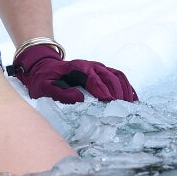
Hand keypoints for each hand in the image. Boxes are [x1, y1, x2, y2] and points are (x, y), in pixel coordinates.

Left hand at [7, 44, 138, 103]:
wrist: (43, 66)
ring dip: (125, 89)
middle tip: (123, 109)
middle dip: (118, 92)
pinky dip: (127, 86)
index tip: (110, 103)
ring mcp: (97, 68)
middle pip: (110, 76)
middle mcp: (90, 66)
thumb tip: (80, 98)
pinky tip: (133, 99)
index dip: (103, 90)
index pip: (94, 78)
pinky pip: (118, 76)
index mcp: (77, 68)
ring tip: (130, 106)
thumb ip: (59, 93)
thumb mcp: (44, 87)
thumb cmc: (44, 79)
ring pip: (117, 75)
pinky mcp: (101, 72)